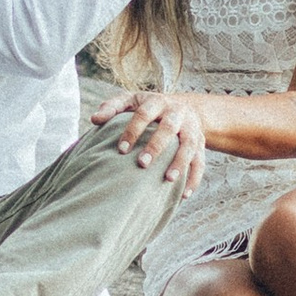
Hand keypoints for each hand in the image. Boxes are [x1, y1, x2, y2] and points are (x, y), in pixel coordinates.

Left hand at [93, 89, 208, 194]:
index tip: (121, 150)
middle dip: (157, 146)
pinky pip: (200, 162)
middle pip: (168, 128)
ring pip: (189, 145)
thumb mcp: (131, 100)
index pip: (144, 114)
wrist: (186, 107)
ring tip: (168, 180)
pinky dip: (194, 178)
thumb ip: (112, 107)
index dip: (133, 131)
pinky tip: (184, 194)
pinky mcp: (201, 144)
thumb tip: (94, 119)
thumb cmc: (150, 107)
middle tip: (142, 164)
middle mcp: (176, 113)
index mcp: (157, 102)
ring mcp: (191, 129)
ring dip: (180, 162)